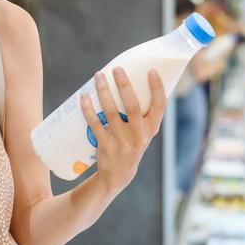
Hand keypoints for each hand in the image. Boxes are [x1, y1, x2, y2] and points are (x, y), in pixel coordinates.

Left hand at [80, 67, 166, 193]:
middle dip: (124, 85)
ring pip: (111, 112)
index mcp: (151, 129)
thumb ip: (140, 114)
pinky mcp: (107, 147)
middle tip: (116, 68)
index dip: (157, 88)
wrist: (118, 175)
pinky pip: (95, 124)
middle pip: (133, 106)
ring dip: (104, 92)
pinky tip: (84, 97)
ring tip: (98, 76)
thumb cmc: (130, 144)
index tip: (151, 70)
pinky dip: (89, 109)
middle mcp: (140, 136)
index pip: (160, 106)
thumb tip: (127, 81)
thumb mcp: (142, 132)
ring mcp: (123, 142)